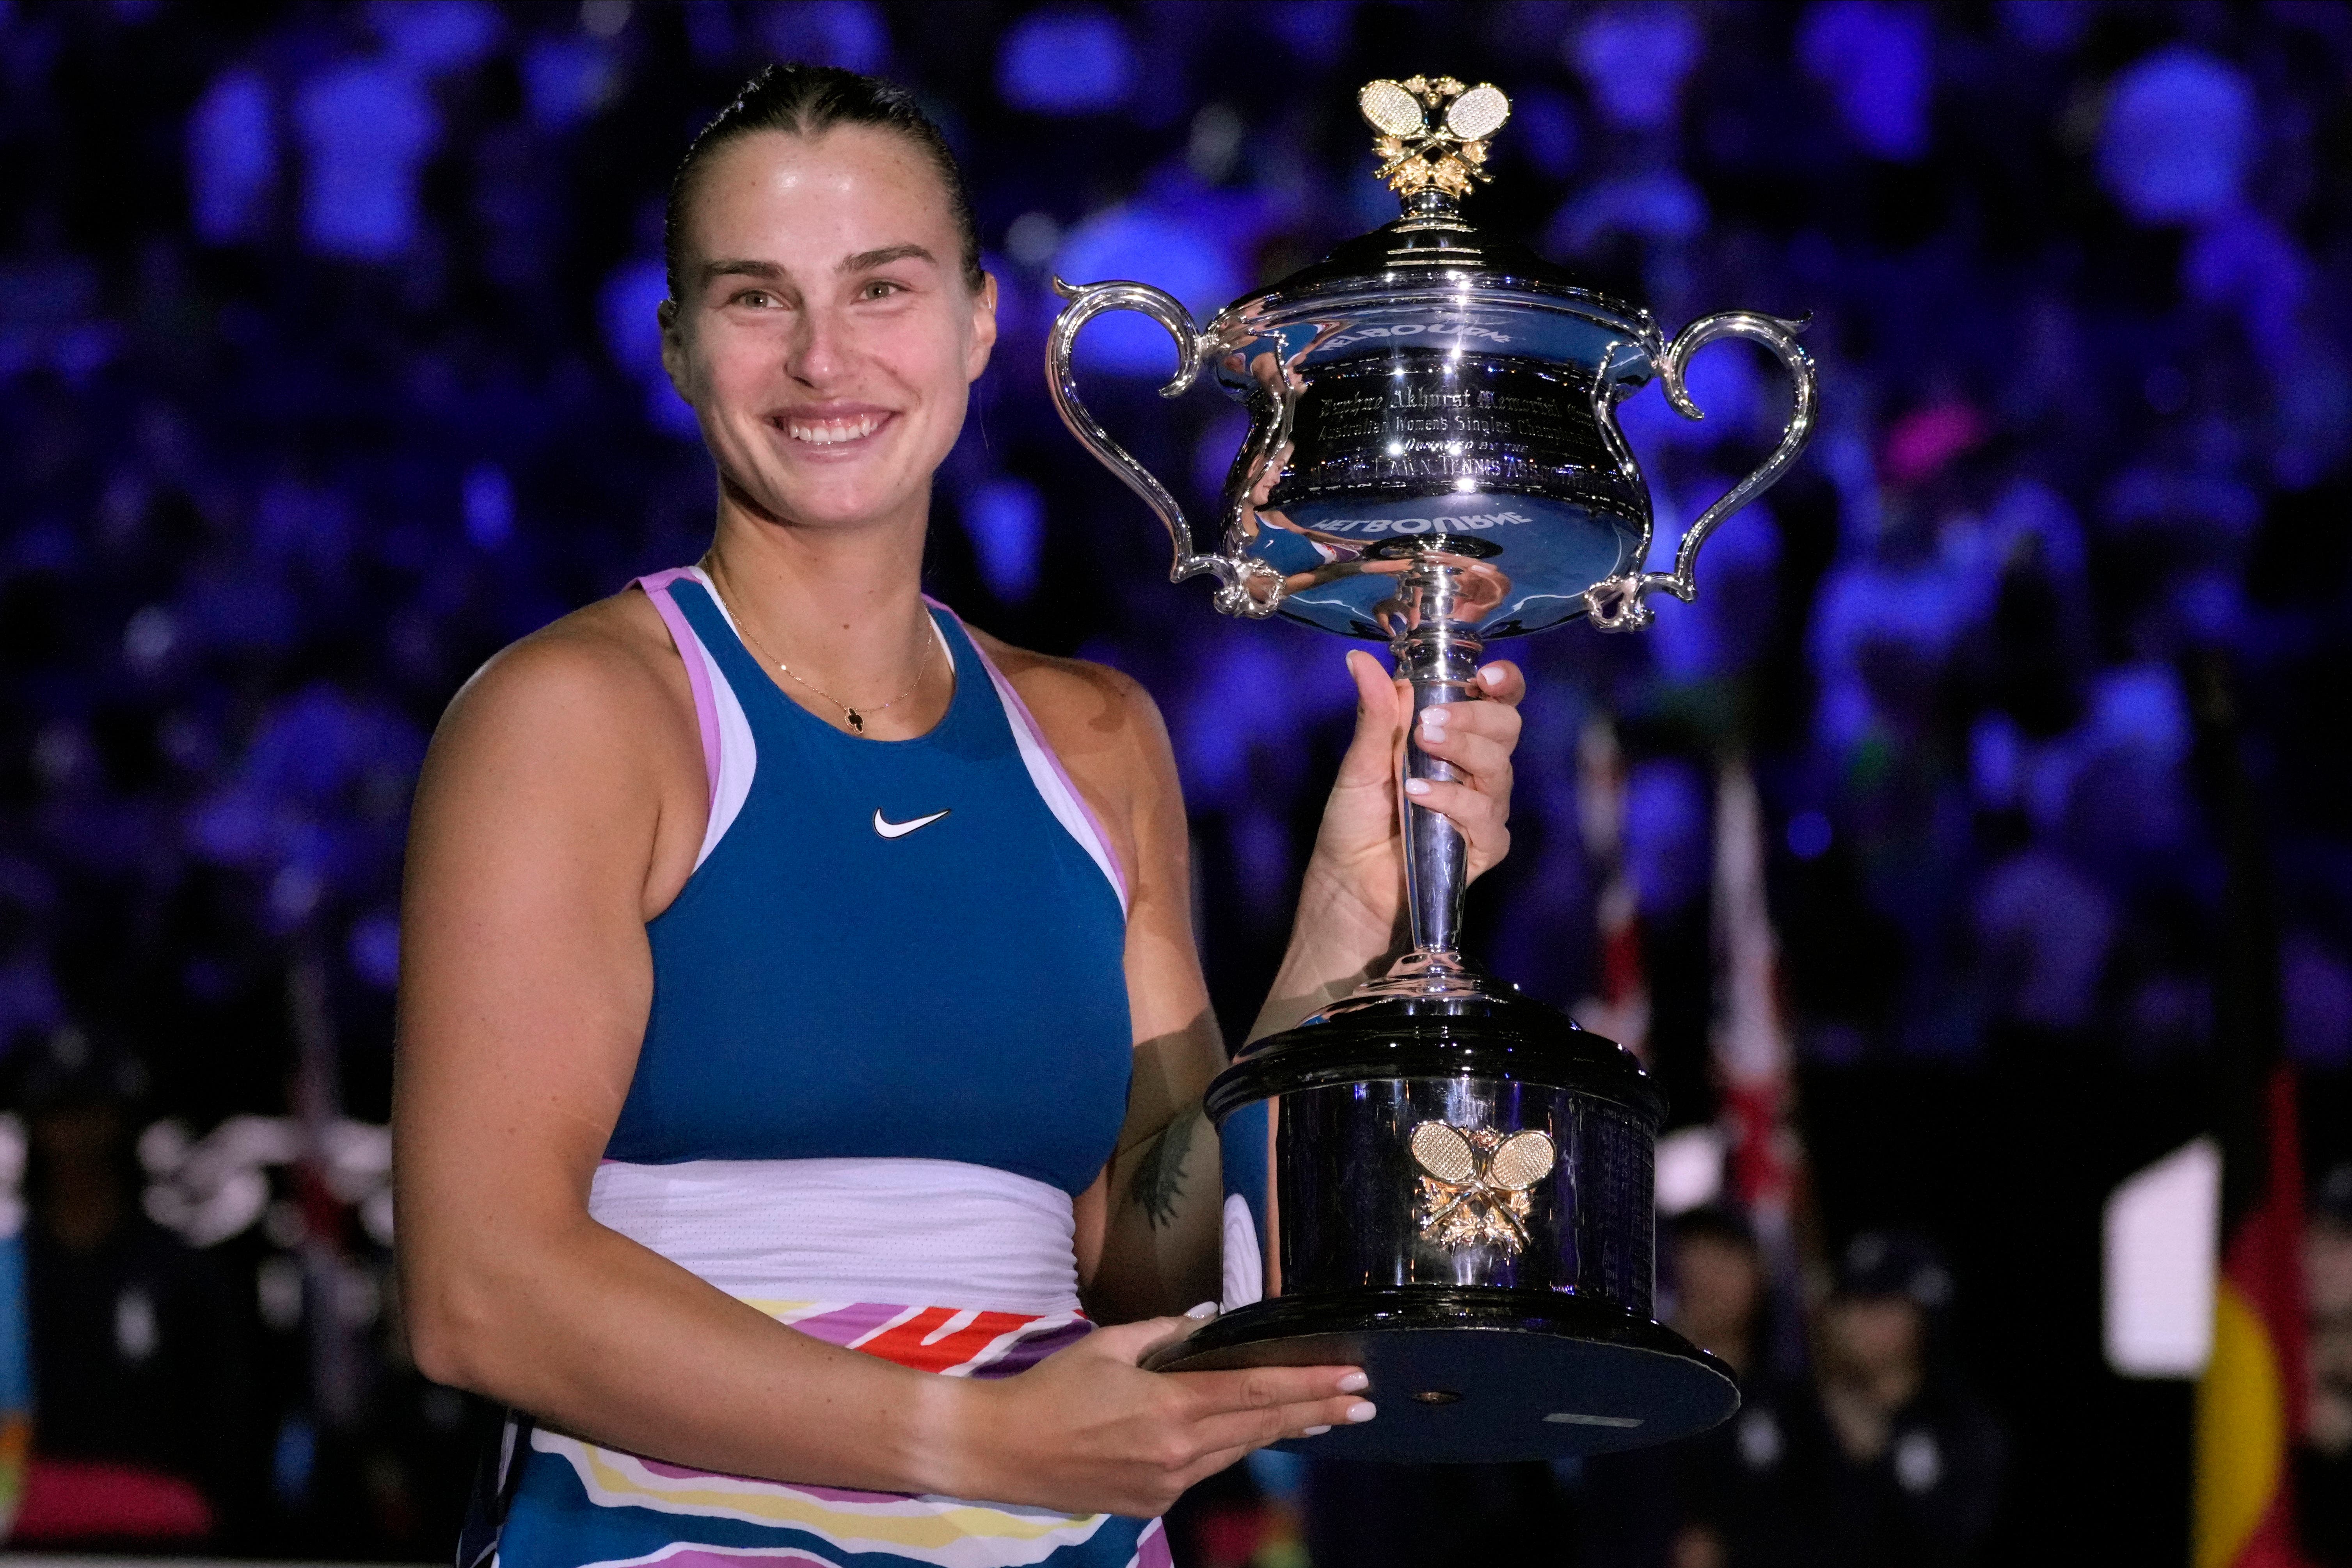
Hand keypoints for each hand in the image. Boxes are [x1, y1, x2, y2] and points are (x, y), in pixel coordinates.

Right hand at [948, 1315, 1371, 1517]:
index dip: (1310, 1386)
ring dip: (1282, 1432)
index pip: (1257, 1392)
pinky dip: (1229, 1447)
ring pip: (1237, 1450)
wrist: (1000, 1451)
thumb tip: (1211, 1322)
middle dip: (1317, 1412)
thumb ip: (1166, 1333)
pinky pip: (1204, 1469)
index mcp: (1169, 1407)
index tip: (1352, 1379)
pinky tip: (1245, 1433)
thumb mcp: (1108, 1344)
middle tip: (1362, 1402)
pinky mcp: (1152, 1503)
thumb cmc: (1050, 1389)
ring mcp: (1166, 1484)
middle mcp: (1177, 1452)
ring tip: (1323, 1418)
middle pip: (1261, 1426)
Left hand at [1299, 650, 1526, 941]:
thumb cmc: (1355, 820)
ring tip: (1420, 748)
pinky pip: (1484, 815)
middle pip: (1506, 727)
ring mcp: (1483, 806)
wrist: (1349, 880)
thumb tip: (1359, 660)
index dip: (1503, 682)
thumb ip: (1373, 712)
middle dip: (1474, 716)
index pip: (1496, 700)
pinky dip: (1452, 800)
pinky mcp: (1484, 844)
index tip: (1486, 676)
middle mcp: (1476, 767)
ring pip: (1498, 767)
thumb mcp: (1360, 761)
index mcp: (1454, 736)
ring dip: (1461, 751)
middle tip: (1429, 722)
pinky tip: (1419, 796)